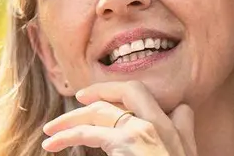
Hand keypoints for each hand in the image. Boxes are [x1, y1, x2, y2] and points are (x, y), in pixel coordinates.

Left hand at [41, 81, 196, 154]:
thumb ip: (181, 139)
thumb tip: (175, 119)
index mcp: (178, 131)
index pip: (157, 102)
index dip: (132, 99)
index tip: (114, 106)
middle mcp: (162, 124)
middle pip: (129, 91)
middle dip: (103, 90)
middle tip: (81, 97)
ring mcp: (144, 130)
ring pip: (102, 109)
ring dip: (72, 117)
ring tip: (52, 129)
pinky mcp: (126, 141)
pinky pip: (88, 131)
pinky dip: (66, 134)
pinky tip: (53, 143)